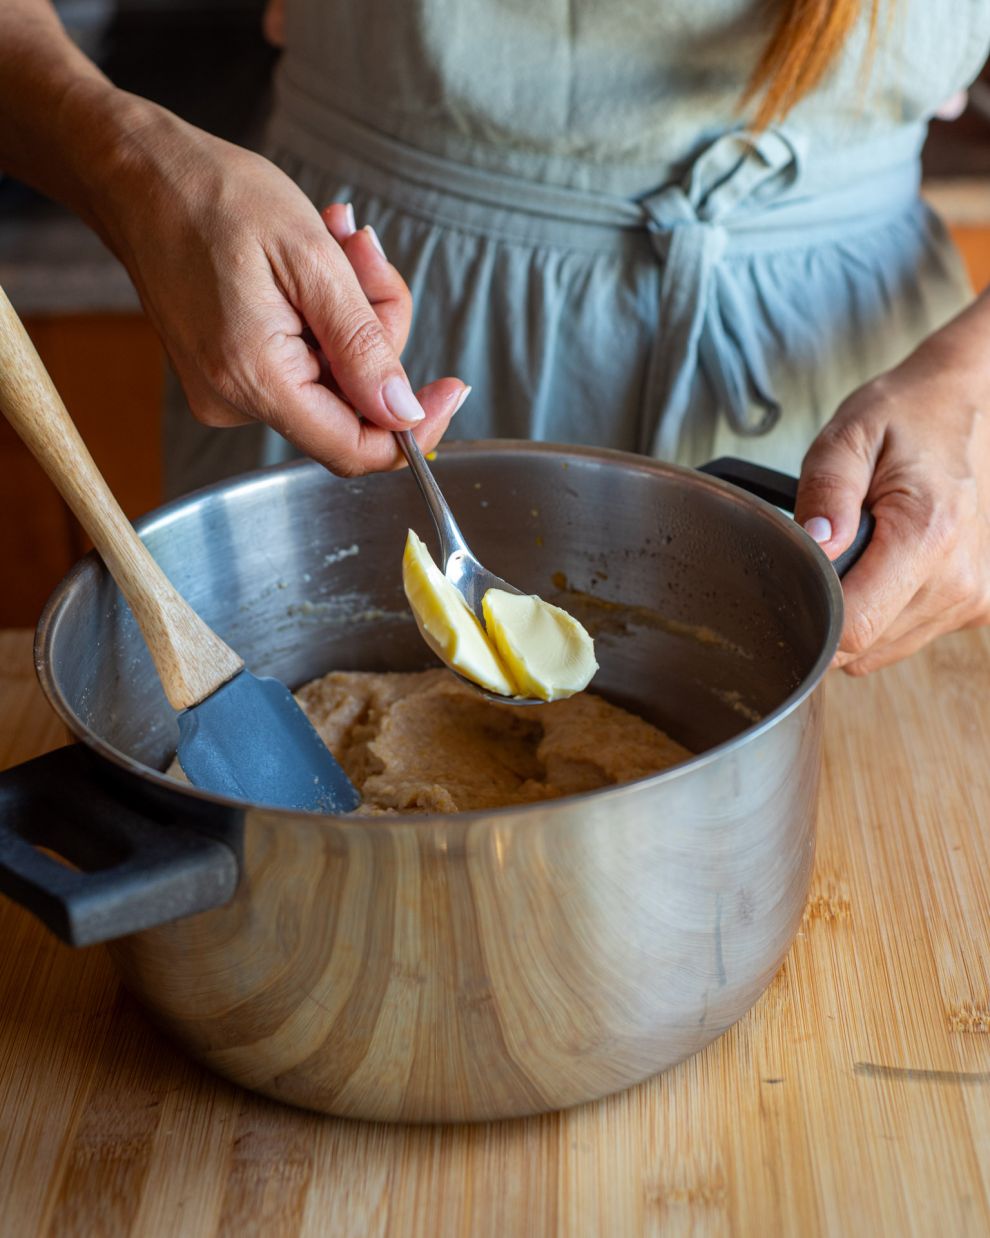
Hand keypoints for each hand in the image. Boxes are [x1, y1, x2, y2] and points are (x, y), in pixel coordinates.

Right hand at [89, 98, 466, 475]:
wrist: (138, 175)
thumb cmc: (216, 199)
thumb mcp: (311, 260)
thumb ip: (362, 347)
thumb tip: (403, 415)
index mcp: (255, 379)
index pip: (355, 450)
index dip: (414, 426)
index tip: (453, 387)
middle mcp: (236, 401)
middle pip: (352, 405)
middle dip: (379, 331)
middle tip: (367, 254)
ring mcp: (229, 391)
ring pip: (334, 378)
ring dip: (353, 311)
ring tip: (336, 240)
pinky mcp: (229, 373)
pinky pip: (304, 362)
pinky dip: (323, 315)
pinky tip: (312, 261)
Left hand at [795, 299, 989, 674]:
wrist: (962, 408)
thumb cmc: (904, 418)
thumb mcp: (847, 436)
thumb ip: (825, 491)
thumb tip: (813, 545)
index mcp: (928, 535)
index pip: (853, 625)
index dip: (808, 616)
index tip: (790, 585)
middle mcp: (960, 578)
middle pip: (863, 645)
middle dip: (828, 610)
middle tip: (826, 554)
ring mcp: (973, 597)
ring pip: (881, 650)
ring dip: (857, 613)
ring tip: (860, 555)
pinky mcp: (975, 605)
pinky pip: (904, 637)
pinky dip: (884, 612)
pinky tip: (884, 568)